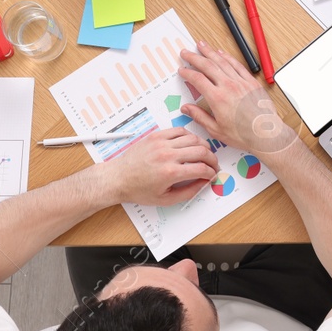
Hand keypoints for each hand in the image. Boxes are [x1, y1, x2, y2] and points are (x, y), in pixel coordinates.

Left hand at [103, 127, 219, 206]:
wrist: (118, 178)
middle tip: (213, 164)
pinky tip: (191, 143)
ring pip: (193, 138)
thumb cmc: (138, 189)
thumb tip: (203, 184)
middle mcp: (167, 155)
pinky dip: (189, 136)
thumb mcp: (165, 199)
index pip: (201, 168)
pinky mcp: (156, 136)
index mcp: (170, 173)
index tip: (212, 175)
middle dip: (212, 159)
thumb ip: (188, 192)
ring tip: (204, 153)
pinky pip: (179, 130)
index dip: (211, 172)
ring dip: (203, 146)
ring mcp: (162, 143)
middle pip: (201, 151)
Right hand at [178, 41, 298, 154]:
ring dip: (210, 52)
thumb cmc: (243, 135)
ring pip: (222, 62)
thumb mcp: (216, 130)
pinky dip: (228, 58)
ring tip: (202, 45)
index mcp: (218, 98)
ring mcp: (241, 82)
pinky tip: (221, 53)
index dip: (188, 73)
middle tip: (186, 52)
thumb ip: (199, 116)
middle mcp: (229, 86)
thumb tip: (186, 108)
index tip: (182, 70)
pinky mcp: (251, 82)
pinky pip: (238, 65)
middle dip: (195, 57)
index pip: (198, 80)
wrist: (266, 134)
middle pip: (208, 66)